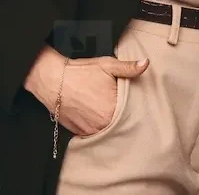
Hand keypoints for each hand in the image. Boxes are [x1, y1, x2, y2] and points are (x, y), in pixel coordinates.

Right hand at [24, 45, 148, 135]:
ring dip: (111, 126)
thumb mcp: (108, 65)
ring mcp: (89, 130)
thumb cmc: (81, 73)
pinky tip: (100, 120)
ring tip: (113, 116)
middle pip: (120, 126)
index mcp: (113, 109)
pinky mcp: (78, 132)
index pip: (132, 115)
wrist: (53, 81)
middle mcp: (101, 123)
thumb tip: (145, 63)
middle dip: (125, 119)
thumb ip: (129, 67)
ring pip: (107, 132)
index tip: (141, 107)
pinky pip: (93, 135)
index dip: (137, 111)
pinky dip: (98, 129)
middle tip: (129, 112)